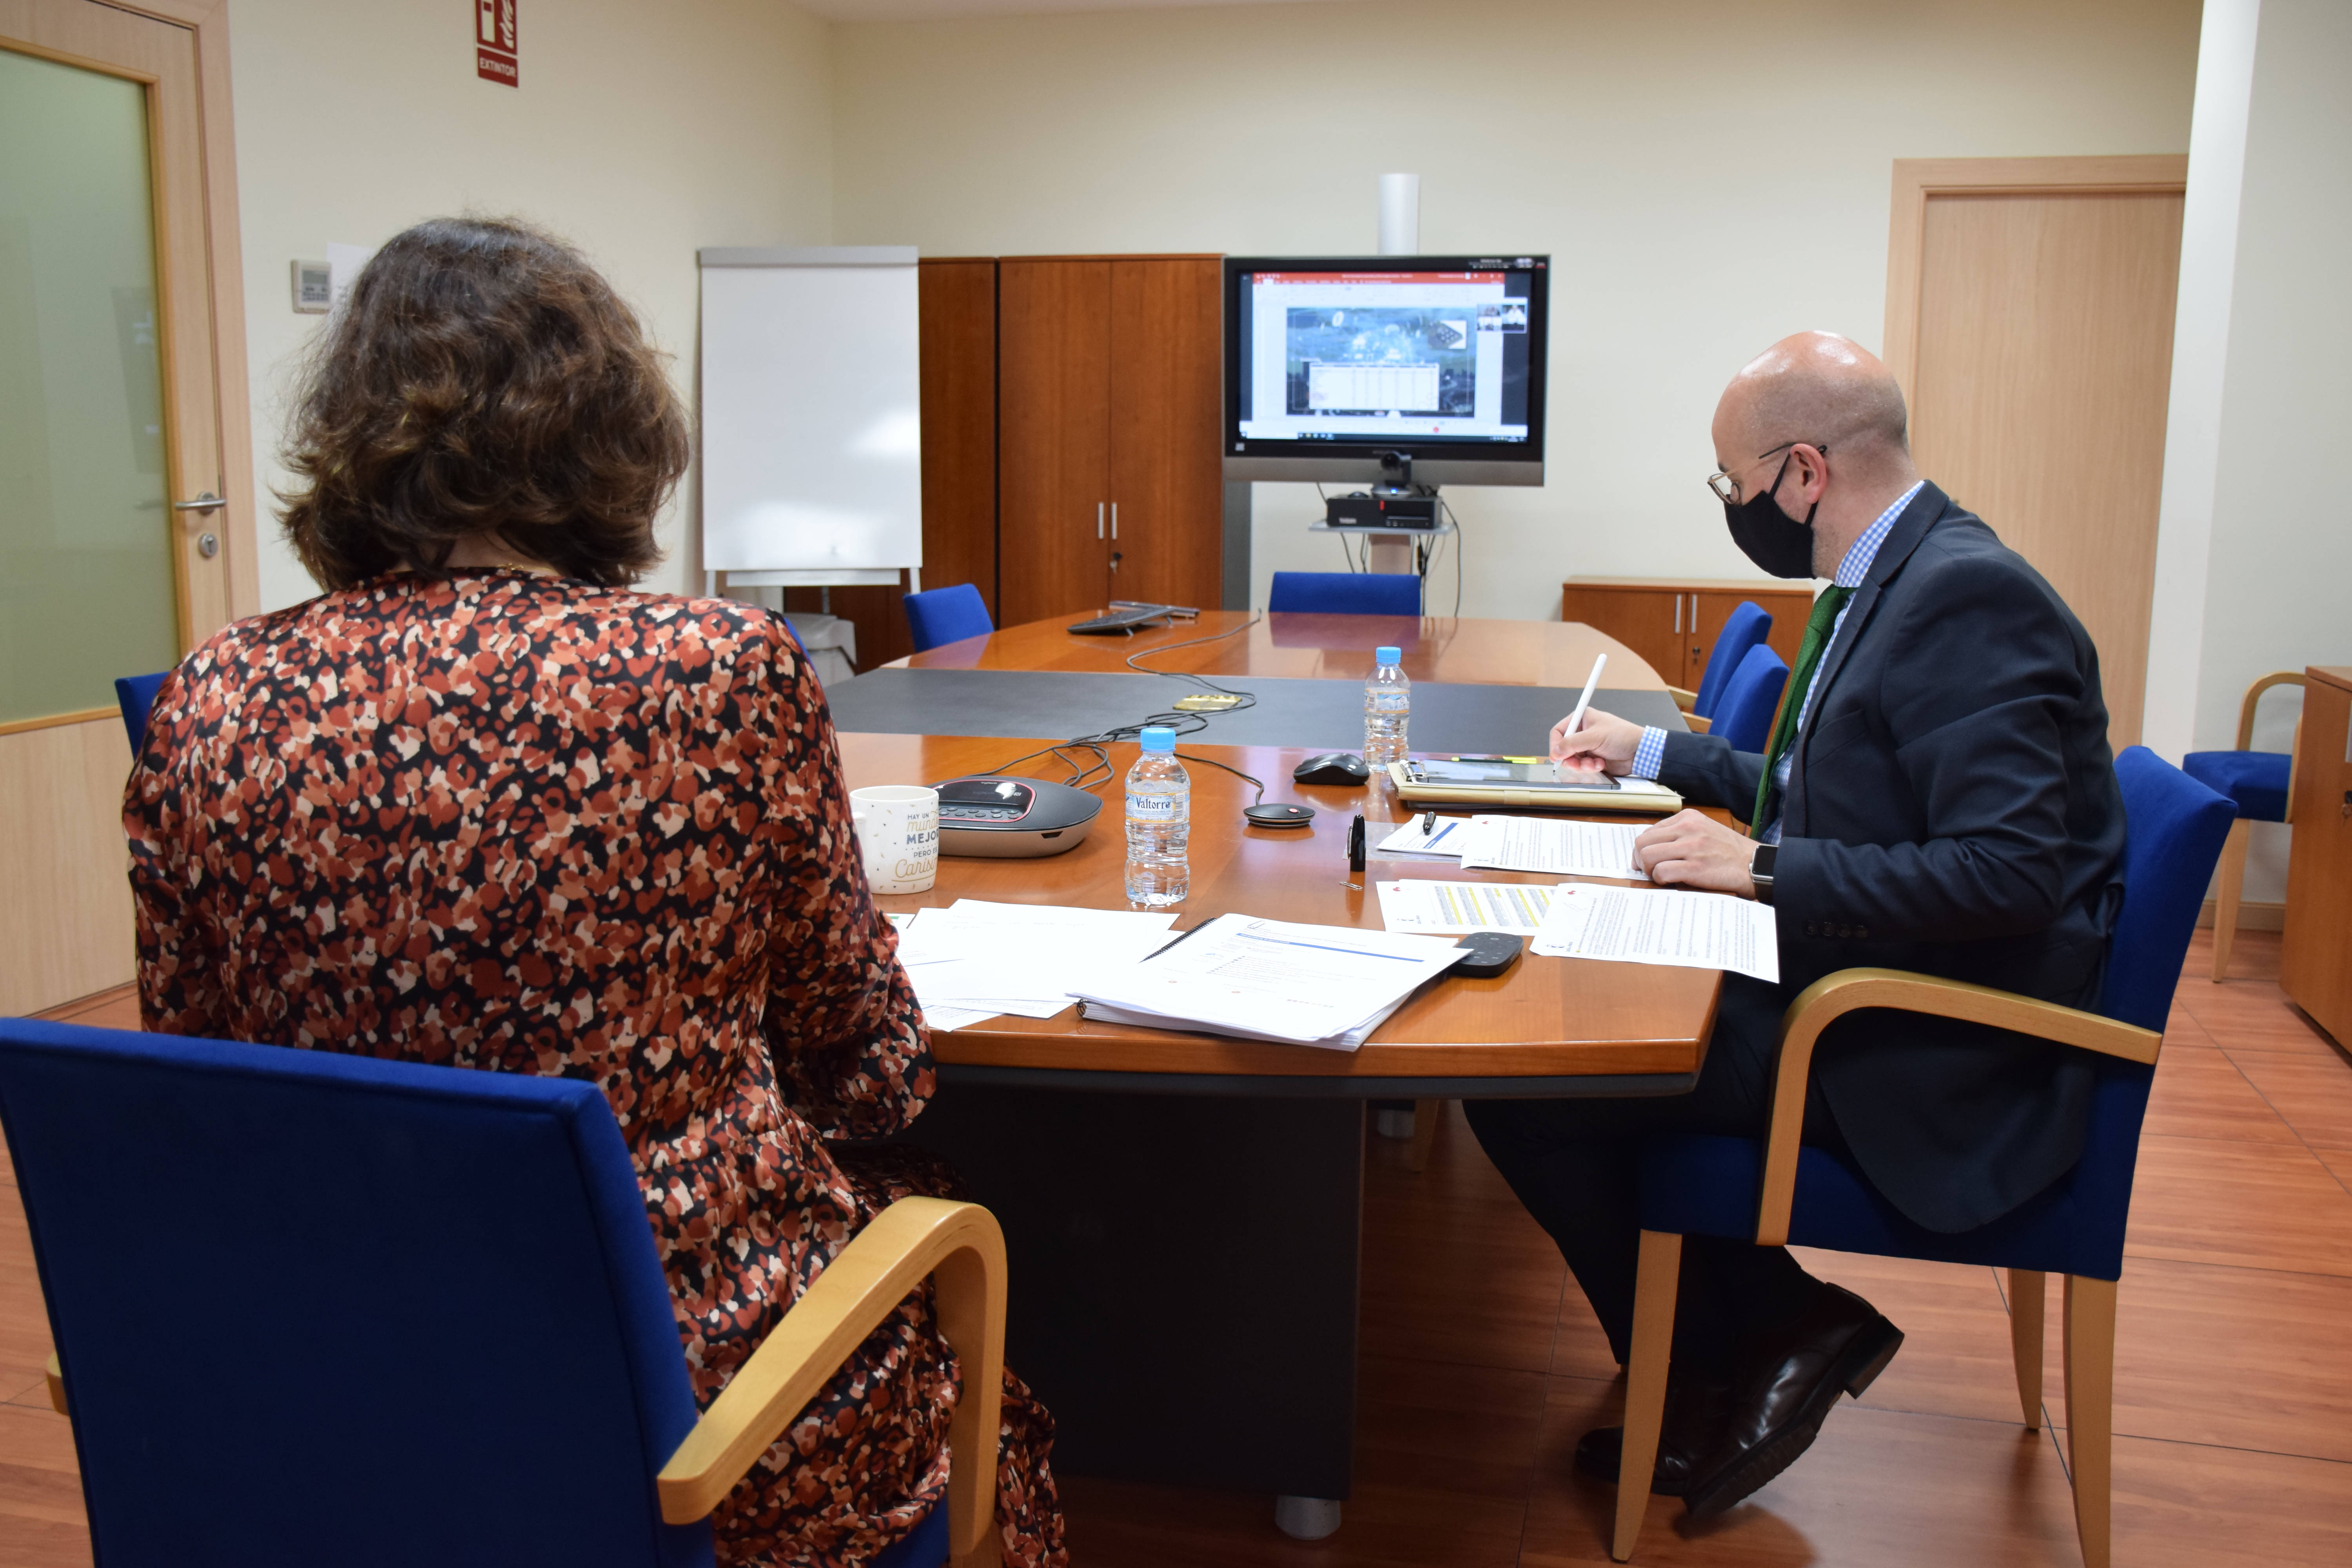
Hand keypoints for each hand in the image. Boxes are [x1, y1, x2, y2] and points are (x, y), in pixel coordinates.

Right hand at [1549, 706, 1643, 773]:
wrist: (1639, 751)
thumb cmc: (1622, 736)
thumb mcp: (1595, 737)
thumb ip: (1573, 743)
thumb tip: (1555, 752)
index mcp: (1582, 719)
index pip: (1559, 731)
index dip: (1555, 744)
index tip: (1557, 756)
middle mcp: (1583, 732)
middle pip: (1564, 748)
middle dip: (1570, 758)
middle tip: (1576, 764)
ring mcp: (1588, 746)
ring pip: (1572, 759)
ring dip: (1582, 765)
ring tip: (1593, 764)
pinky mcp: (1593, 759)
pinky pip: (1582, 766)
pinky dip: (1590, 768)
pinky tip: (1600, 764)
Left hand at [1635, 810, 1759, 895]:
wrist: (1755, 865)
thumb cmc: (1729, 852)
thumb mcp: (1704, 831)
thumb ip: (1680, 834)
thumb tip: (1651, 847)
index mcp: (1688, 817)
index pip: (1649, 831)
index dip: (1644, 849)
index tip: (1647, 860)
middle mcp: (1688, 827)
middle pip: (1642, 843)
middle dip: (1640, 860)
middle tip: (1648, 871)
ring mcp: (1691, 846)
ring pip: (1647, 856)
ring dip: (1649, 870)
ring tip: (1661, 876)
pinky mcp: (1695, 866)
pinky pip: (1661, 872)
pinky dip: (1661, 879)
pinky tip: (1671, 881)